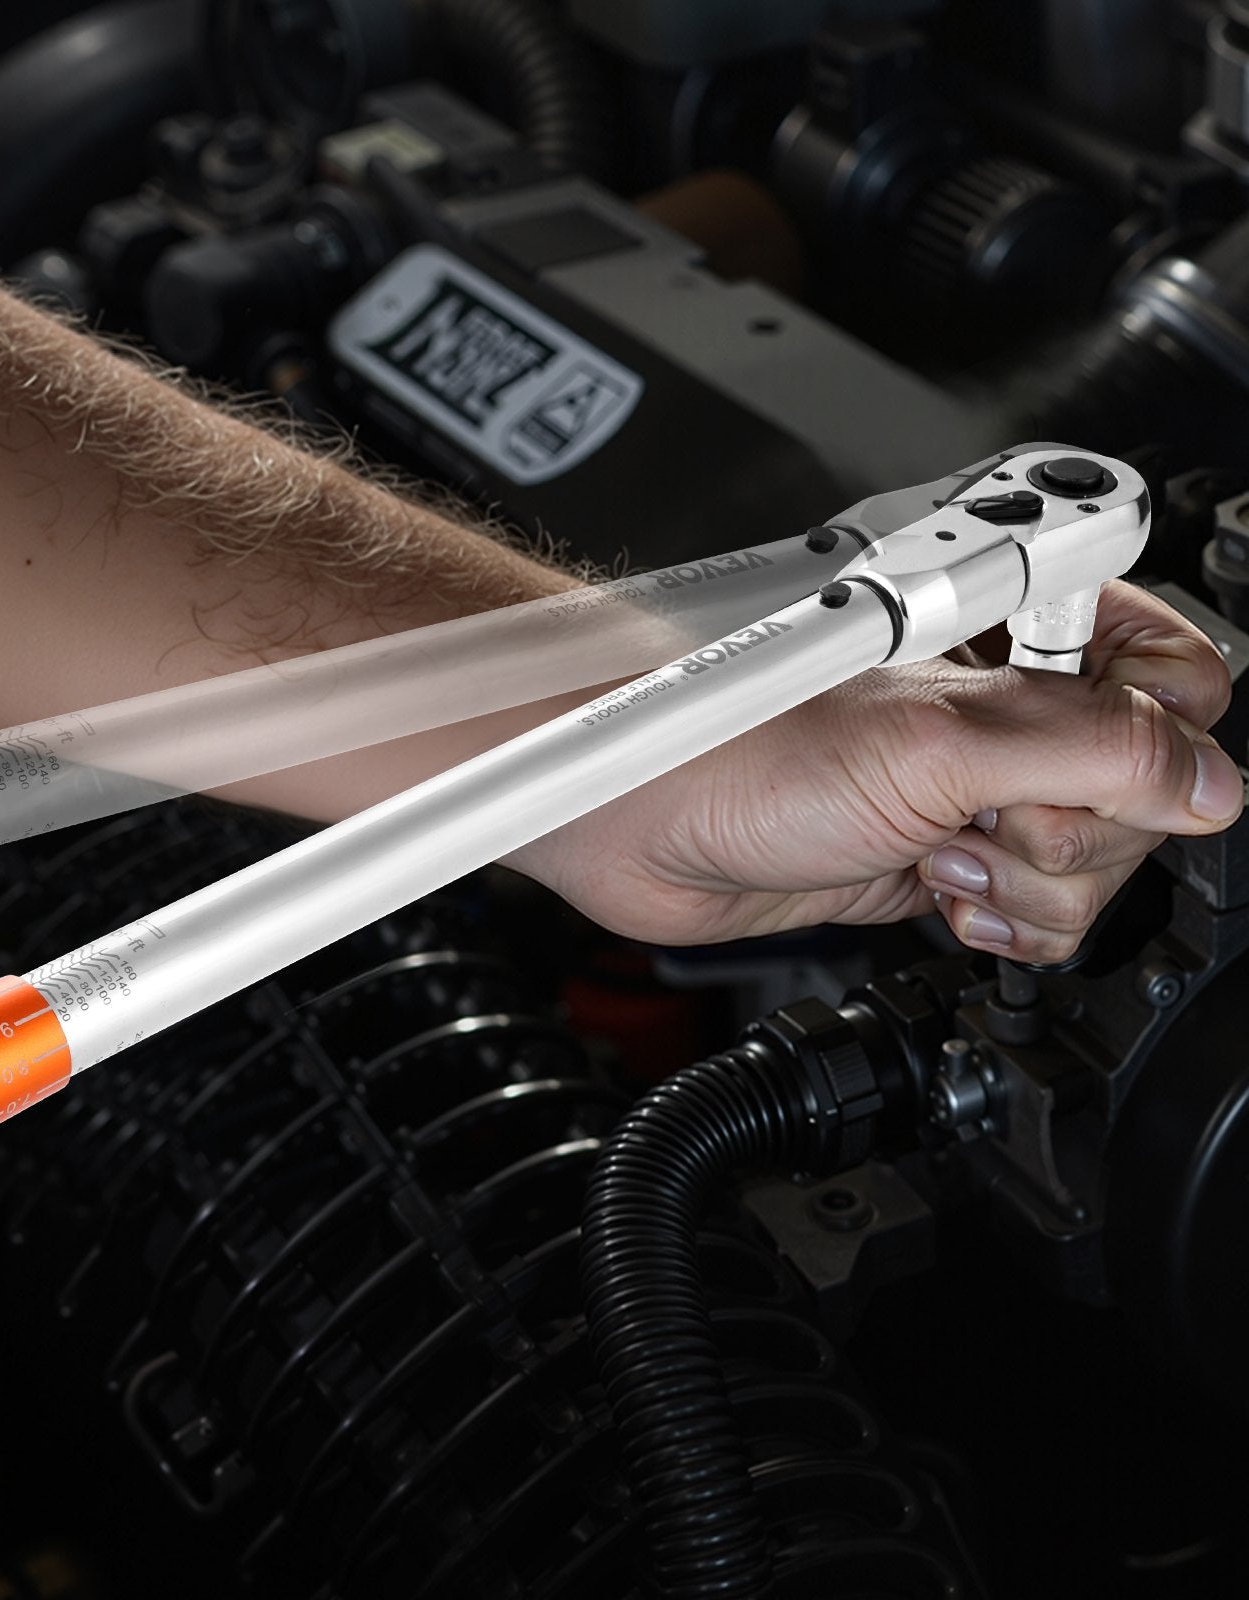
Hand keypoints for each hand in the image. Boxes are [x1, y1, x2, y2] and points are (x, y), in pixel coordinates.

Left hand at [513, 581, 1241, 962]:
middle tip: (980, 815)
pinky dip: (1006, 920)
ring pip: (1091, 860)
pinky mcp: (937, 852)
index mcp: (1019, 629)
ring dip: (1029, 883)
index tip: (1094, 773)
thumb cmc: (739, 740)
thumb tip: (1208, 783)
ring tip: (938, 851)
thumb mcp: (936, 736)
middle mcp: (1004, 703)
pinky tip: (944, 896)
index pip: (1179, 678)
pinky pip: (1032, 906)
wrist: (639, 812)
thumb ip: (1092, 751)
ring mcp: (972, 784)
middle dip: (1072, 829)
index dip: (1161, 739)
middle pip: (1146, 790)